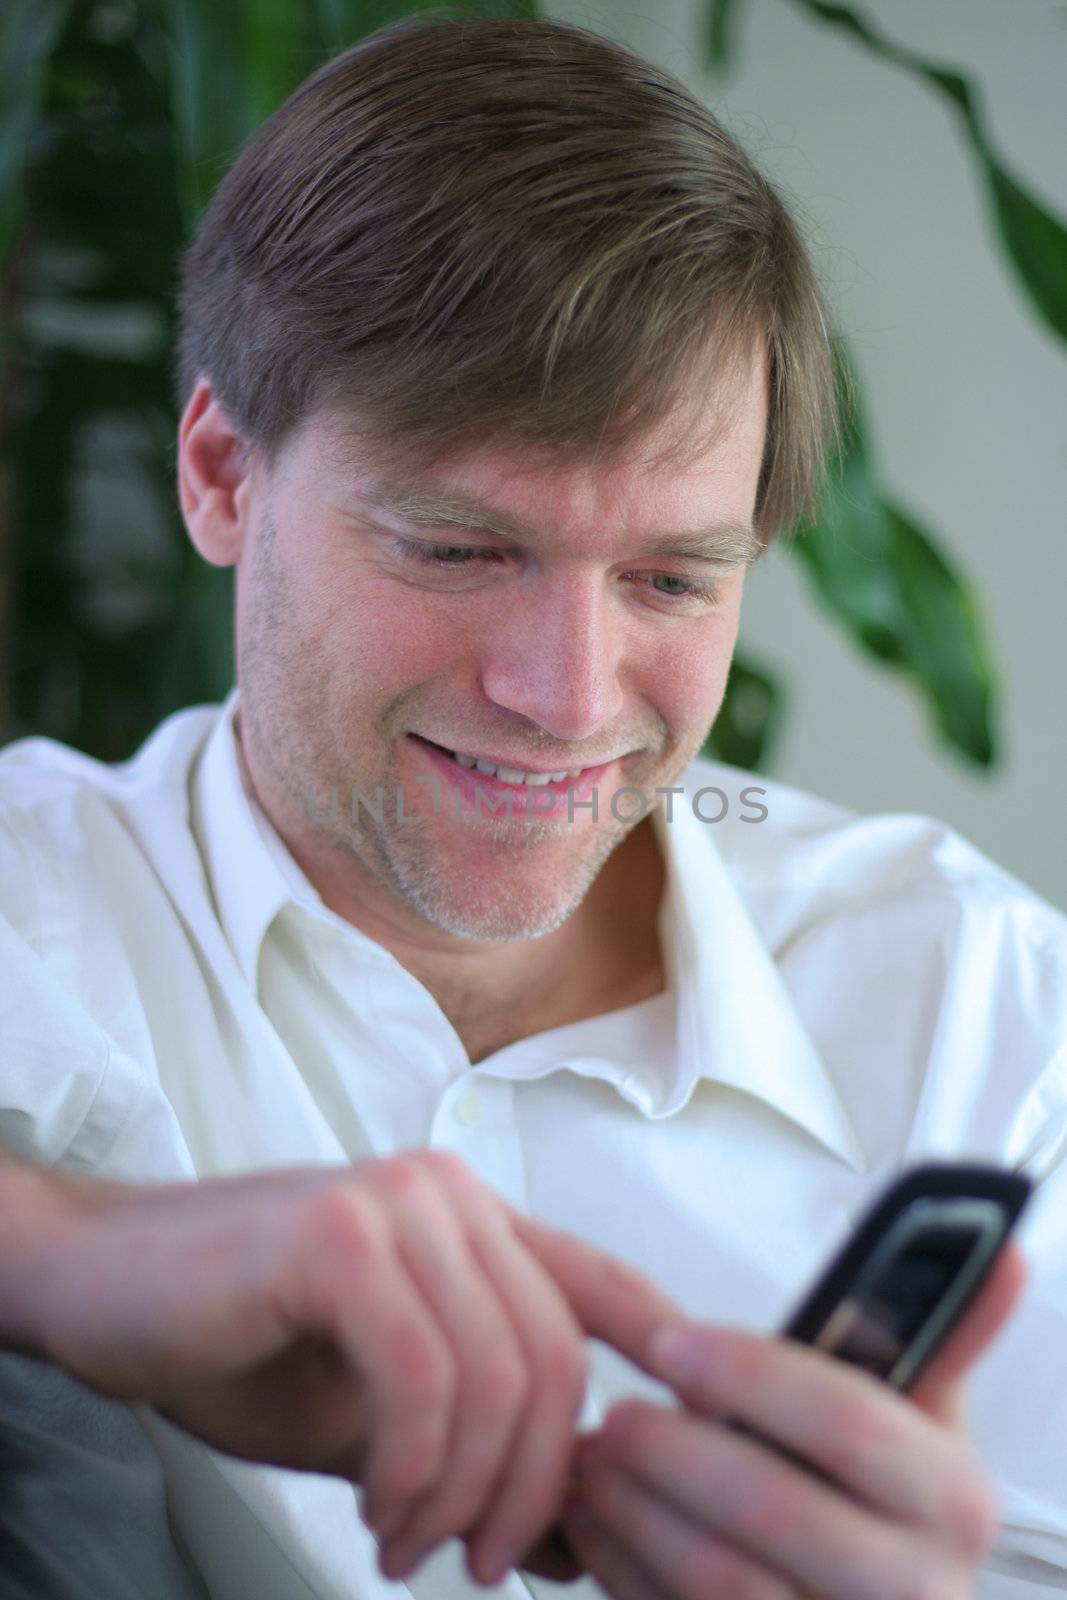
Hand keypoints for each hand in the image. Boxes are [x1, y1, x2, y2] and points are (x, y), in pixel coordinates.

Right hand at [17, 1149, 685, 1588]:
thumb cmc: (235, 1341)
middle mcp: (450, 1196)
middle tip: (478, 1560)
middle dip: (532, 1485)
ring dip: (461, 1492)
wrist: (99, 1284)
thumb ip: (470, 1447)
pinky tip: (377, 1504)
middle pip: (555, 1356)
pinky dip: (411, 1466)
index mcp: (471, 1220)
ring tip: (407, 1542)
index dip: (668, 1350)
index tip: (690, 1439)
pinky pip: (422, 1375)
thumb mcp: (375, 1411)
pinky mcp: (342, 1237)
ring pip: (496, 1373)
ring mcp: (399, 1204)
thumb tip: (573, 1535)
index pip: (599, 1282)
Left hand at [545, 1241, 1027, 1598]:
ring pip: (719, 1582)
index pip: (849, 1422)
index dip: (750, 1376)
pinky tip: (597, 1518)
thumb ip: (934, 1328)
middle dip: (677, 1453)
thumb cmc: (874, 1493)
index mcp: (953, 1500)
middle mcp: (916, 1589)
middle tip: (618, 1410)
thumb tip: (1002, 1251)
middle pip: (774, 1512)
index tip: (670, 1340)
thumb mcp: (915, 1413)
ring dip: (636, 1511)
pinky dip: (623, 1566)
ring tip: (595, 1456)